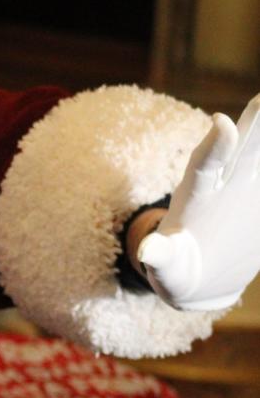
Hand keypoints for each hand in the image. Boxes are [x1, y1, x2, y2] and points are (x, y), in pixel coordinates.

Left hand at [138, 94, 259, 310]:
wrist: (202, 276)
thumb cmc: (176, 267)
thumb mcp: (166, 263)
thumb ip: (161, 254)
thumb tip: (148, 251)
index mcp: (195, 195)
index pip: (204, 165)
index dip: (215, 146)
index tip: (221, 123)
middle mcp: (225, 185)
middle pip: (244, 149)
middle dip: (258, 120)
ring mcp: (251, 191)